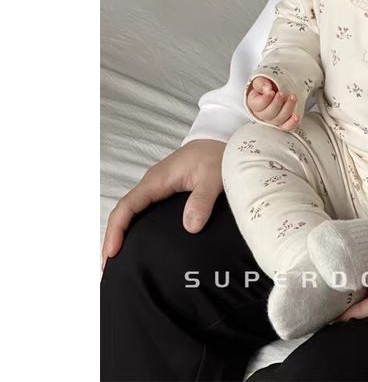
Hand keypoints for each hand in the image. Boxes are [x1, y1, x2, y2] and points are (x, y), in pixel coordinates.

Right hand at [101, 139, 224, 269]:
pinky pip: (142, 208)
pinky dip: (134, 224)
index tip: (112, 251)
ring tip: (118, 258)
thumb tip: (190, 227)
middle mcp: (152, 182)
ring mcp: (157, 186)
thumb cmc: (216, 155)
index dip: (117, 229)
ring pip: (132, 210)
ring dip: (121, 231)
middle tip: (108, 265)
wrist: (221, 141)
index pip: (128, 206)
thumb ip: (202, 200)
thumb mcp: (213, 178)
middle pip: (124, 211)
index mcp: (158, 179)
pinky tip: (138, 239)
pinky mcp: (165, 189)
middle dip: (112, 236)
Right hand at [246, 76, 300, 130]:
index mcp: (254, 104)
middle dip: (277, 103)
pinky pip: (286, 127)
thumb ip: (261, 83)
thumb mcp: (261, 81)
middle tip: (282, 93)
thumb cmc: (267, 86)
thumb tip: (267, 88)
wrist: (276, 89)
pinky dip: (292, 123)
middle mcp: (262, 115)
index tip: (271, 92)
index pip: (257, 105)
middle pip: (268, 114)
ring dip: (287, 109)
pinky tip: (296, 116)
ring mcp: (273, 120)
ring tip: (293, 97)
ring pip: (279, 120)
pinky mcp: (283, 123)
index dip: (265, 100)